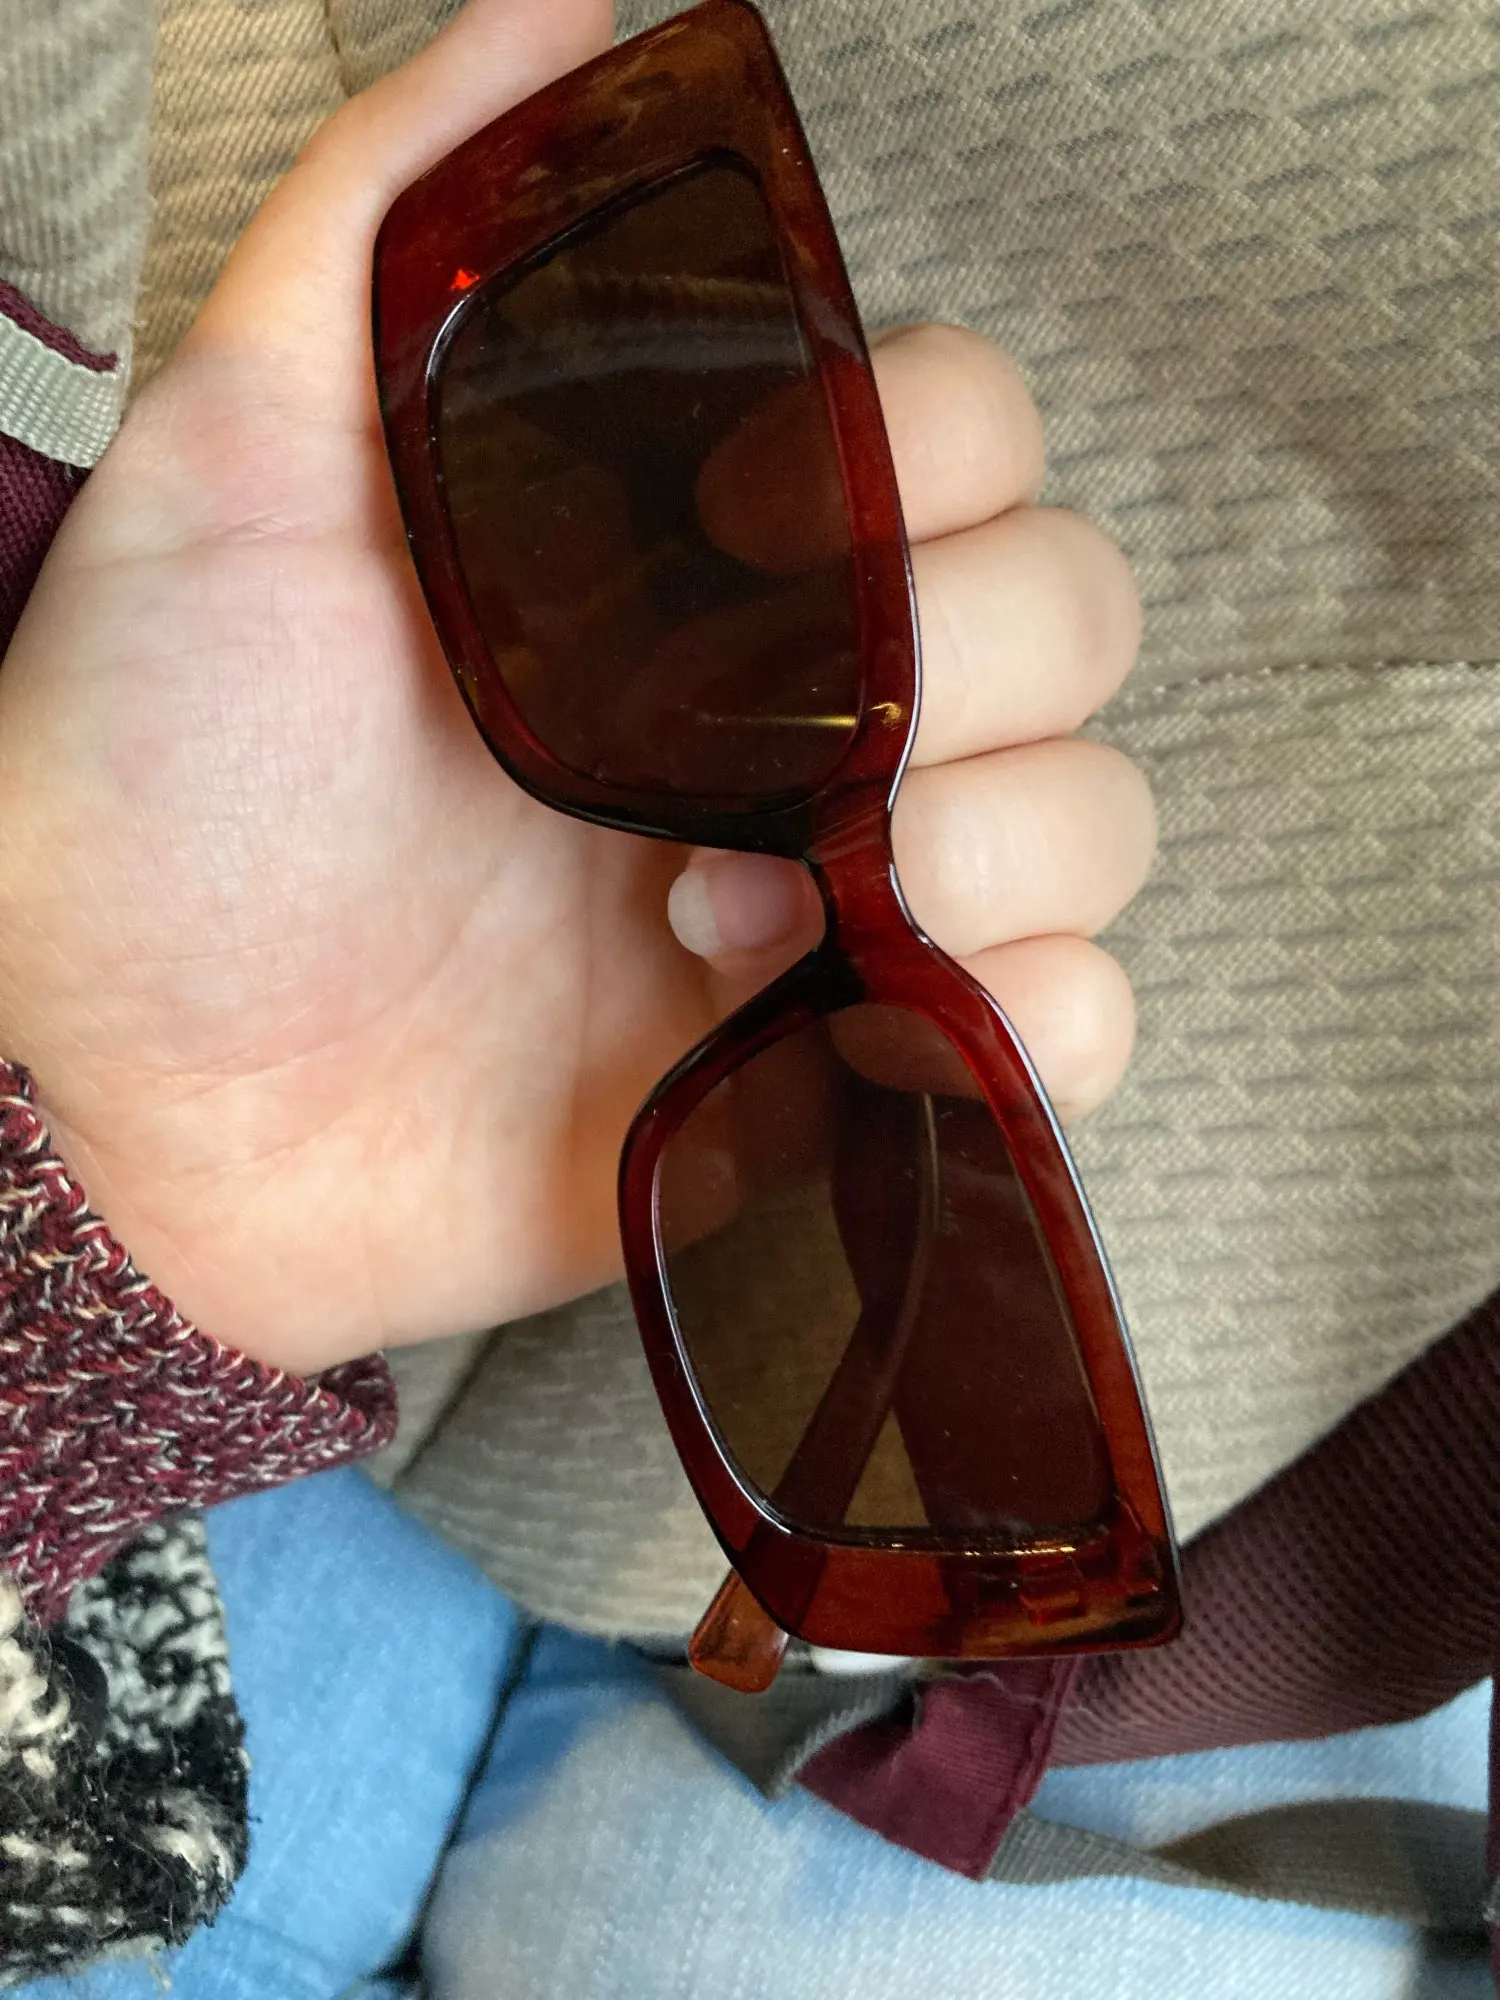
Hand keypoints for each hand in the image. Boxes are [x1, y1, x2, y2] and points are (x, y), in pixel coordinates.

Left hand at [0, 0, 1151, 1374]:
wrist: (130, 1105)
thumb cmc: (156, 798)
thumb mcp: (234, 467)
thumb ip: (383, 221)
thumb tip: (548, 9)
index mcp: (697, 572)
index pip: (966, 447)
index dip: (929, 458)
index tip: (755, 524)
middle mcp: (794, 724)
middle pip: (1074, 618)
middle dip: (980, 660)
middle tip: (790, 745)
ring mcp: (831, 905)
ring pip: (1096, 823)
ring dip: (1000, 846)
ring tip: (767, 911)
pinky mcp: (835, 1078)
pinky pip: (1060, 1044)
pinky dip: (1032, 1030)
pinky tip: (866, 1012)